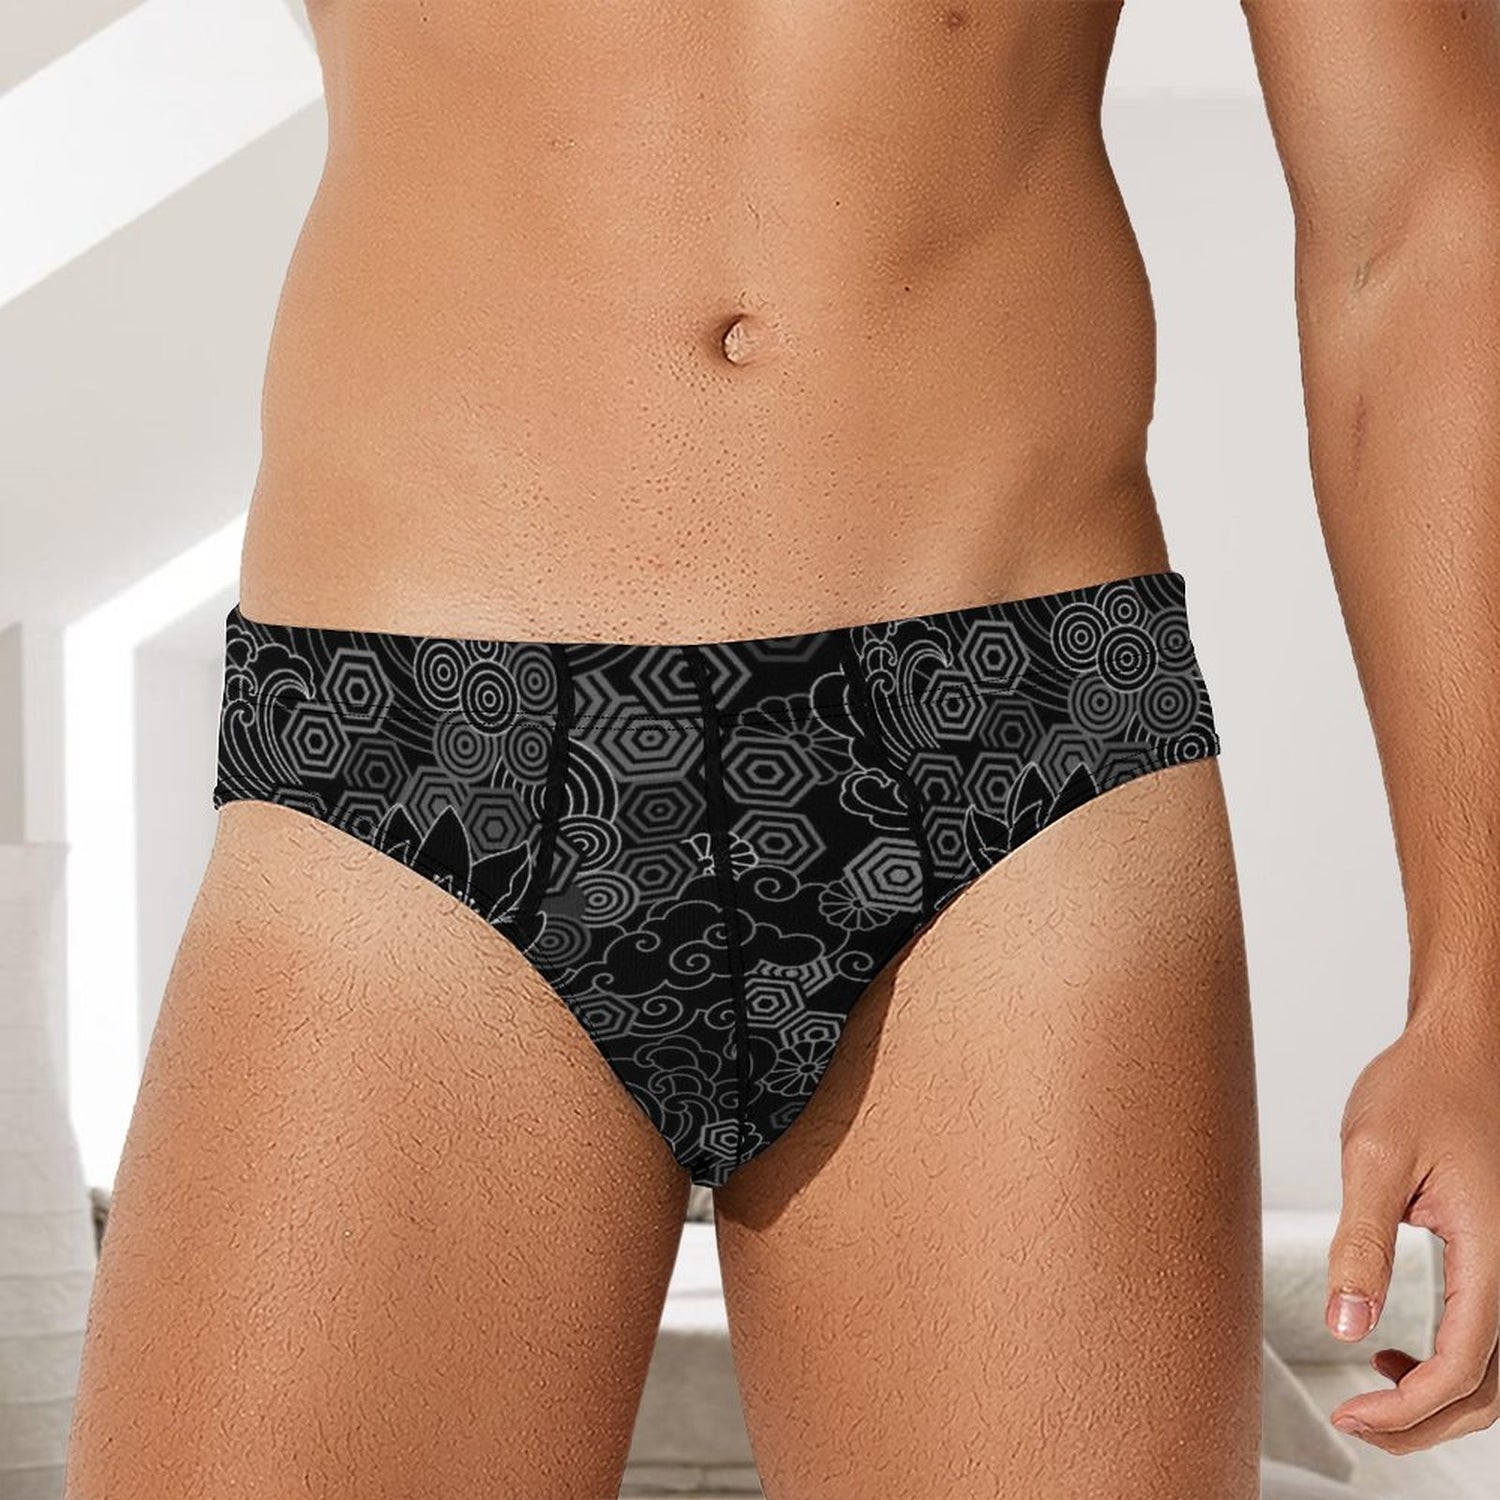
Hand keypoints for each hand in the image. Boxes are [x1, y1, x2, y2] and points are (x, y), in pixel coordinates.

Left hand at [1324, 1001, 1499, 1452]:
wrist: (1460, 1049)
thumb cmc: (1421, 1087)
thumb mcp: (1373, 1155)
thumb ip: (1360, 1242)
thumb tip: (1345, 1324)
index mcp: (1493, 1252)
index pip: (1463, 1365)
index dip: (1408, 1408)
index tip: (1352, 1416)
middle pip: (1487, 1388)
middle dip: (1422, 1423)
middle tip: (1354, 1425)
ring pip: (1492, 1371)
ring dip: (1437, 1400)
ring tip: (1370, 1398)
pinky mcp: (1497, 1257)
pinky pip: (1486, 1334)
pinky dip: (1448, 1366)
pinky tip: (1391, 1352)